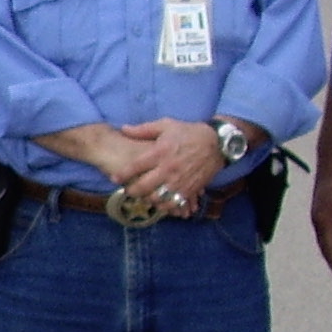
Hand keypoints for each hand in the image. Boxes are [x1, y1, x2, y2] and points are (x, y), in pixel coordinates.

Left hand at [105, 118, 223, 216]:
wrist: (217, 143)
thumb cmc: (189, 133)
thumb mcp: (166, 125)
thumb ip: (143, 129)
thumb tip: (123, 129)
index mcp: (160, 152)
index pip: (135, 167)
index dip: (122, 175)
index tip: (114, 179)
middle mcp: (168, 169)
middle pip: (143, 187)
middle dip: (132, 191)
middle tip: (128, 190)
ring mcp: (179, 181)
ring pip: (157, 198)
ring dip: (147, 200)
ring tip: (144, 196)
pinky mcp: (190, 189)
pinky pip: (174, 204)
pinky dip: (165, 206)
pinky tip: (160, 203)